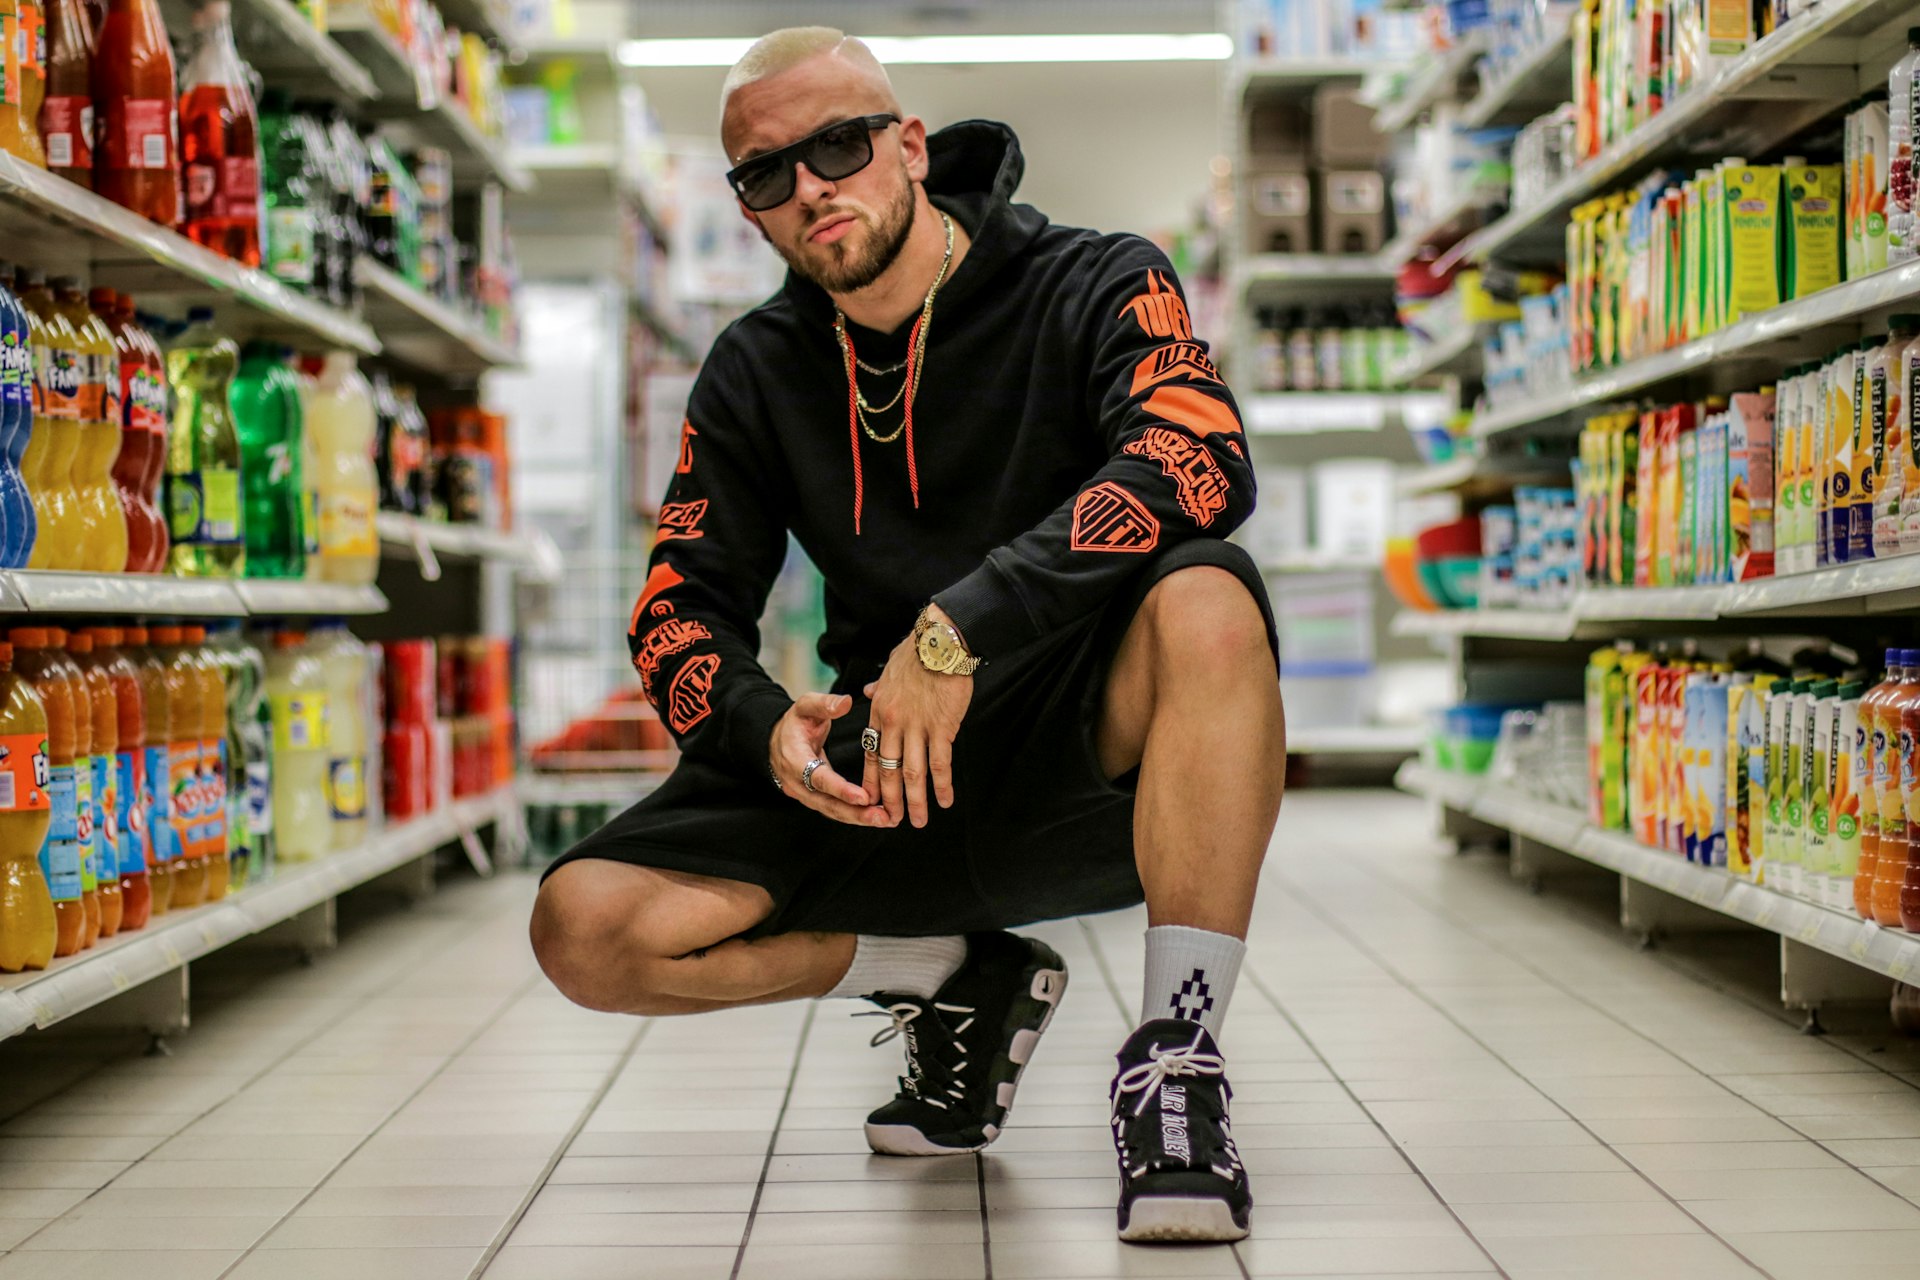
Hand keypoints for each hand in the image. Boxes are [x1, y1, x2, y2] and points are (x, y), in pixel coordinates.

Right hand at [769, 694, 894, 826]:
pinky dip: (853, 815)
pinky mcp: (812, 799)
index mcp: (794, 758)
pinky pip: (832, 809)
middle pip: (826, 804)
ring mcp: (803, 794)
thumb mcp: (805, 706)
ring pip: (831, 810)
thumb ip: (825, 704)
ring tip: (885, 820)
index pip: (818, 778)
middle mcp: (796, 782)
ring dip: (858, 818)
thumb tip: (846, 702)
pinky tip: (874, 817)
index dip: (840, 789)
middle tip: (883, 817)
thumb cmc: (794, 722)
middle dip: (855, 813)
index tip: (864, 797)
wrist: (774, 741)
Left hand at [862, 616, 973, 827]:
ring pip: (913, 773)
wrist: (940, 642)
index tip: (872, 800)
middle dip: (890, 800)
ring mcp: (917, 727)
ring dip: (915, 801)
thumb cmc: (917, 652)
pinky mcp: (942, 727)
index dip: (871, 780)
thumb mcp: (889, 669)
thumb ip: (878, 685)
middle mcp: (893, 724)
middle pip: (888, 770)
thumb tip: (866, 690)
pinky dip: (942, 785)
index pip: (870, 753)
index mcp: (879, 711)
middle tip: (892, 821)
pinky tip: (946, 800)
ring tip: (918, 821)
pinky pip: (940, 763)